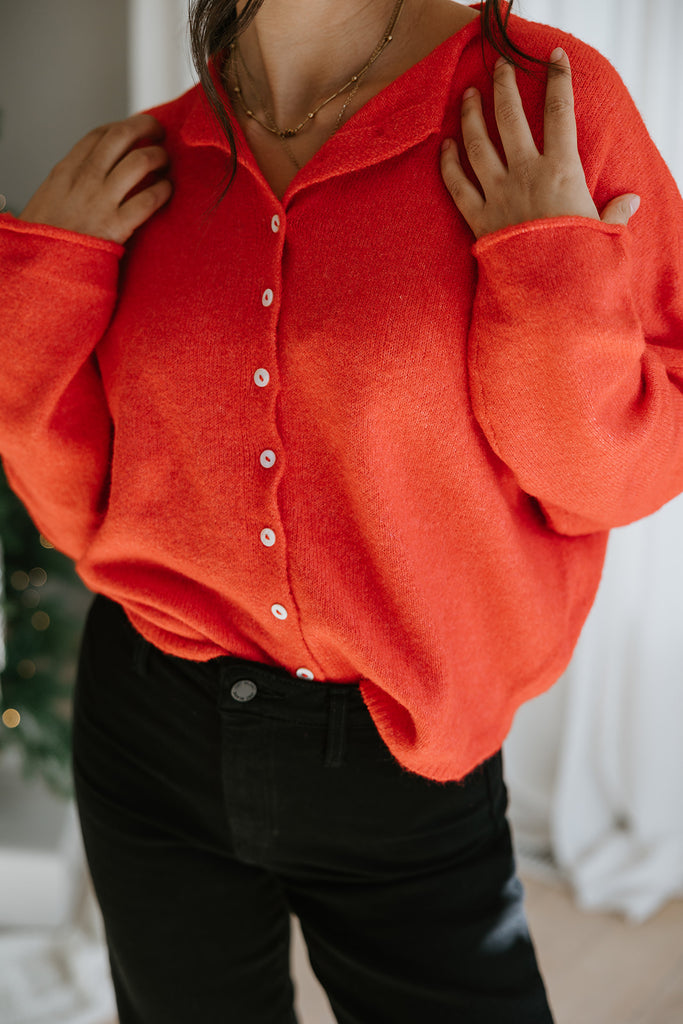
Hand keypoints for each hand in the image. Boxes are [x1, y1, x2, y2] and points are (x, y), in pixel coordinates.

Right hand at [18, 114, 172, 244]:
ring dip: (159, 157)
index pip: (99, 135)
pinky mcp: (117, 227)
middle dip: (146, 127)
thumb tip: (97, 171)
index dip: (122, 126)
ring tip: (166, 163)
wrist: (41, 265)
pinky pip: (149, 199)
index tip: (135, 130)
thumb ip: (73, 181)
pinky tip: (167, 191)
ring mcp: (101, 201)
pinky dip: (163, 191)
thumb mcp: (50, 197)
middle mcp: (85, 179)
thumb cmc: (46, 236)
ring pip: (140, 162)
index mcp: (67, 171)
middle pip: (122, 136)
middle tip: (160, 133)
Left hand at [440, 48, 639, 240]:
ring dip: (470, 114)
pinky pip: (457, 183)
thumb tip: (629, 203)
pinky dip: (448, 162)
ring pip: (477, 142)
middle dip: (504, 85)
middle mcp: (525, 174)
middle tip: (500, 67)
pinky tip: (445, 144)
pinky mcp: (477, 217)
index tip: (555, 58)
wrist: (547, 292)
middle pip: (509, 116)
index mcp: (560, 170)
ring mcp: (498, 193)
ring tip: (467, 95)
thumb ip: (613, 213)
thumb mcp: (602, 232)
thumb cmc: (577, 260)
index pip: (560, 111)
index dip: (559, 79)